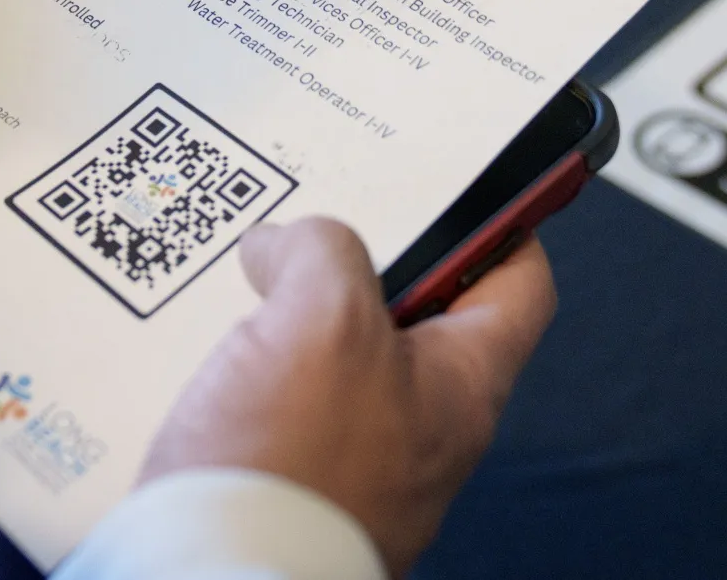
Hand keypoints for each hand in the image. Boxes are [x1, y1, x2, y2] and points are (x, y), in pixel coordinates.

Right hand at [139, 217, 554, 577]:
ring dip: (296, 318)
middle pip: (418, 319)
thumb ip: (324, 253)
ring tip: (250, 283)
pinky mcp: (296, 487)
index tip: (467, 186)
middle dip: (365, 266)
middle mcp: (423, 432)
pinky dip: (253, 373)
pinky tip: (209, 353)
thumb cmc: (293, 469)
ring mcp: (361, 465)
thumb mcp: (324, 318)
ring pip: (342, 362)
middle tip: (317, 228)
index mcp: (461, 388)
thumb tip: (287, 247)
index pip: (517, 289)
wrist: (218, 577)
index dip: (501, 227)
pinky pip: (285, 410)